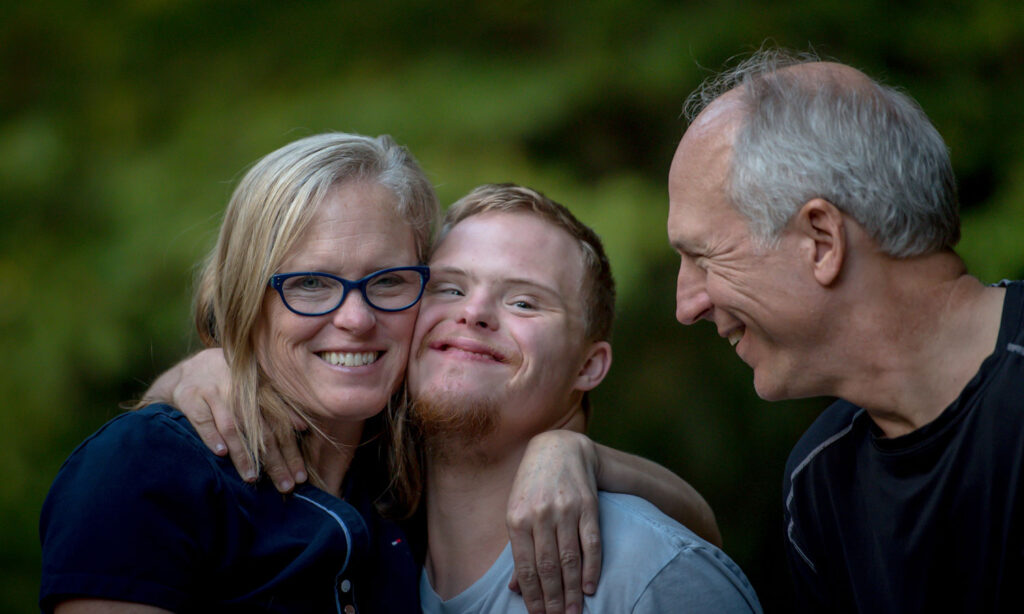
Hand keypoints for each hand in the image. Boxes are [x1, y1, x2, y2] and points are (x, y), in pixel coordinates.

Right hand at [146, 348, 306, 491]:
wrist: (190, 370)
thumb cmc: (230, 384)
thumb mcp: (255, 389)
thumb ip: (279, 405)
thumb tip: (302, 427)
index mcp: (260, 389)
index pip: (281, 425)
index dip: (292, 451)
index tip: (300, 476)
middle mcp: (239, 389)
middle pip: (261, 430)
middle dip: (274, 460)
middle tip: (285, 486)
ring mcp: (214, 392)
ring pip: (232, 427)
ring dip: (243, 454)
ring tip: (252, 477)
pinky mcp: (191, 397)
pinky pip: (203, 420)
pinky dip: (212, 437)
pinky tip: (221, 454)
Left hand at [506, 430, 601, 613]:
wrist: (558, 449)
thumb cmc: (532, 485)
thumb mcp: (516, 512)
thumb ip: (517, 549)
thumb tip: (514, 588)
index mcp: (517, 518)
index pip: (526, 567)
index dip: (533, 596)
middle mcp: (541, 515)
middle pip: (548, 567)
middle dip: (554, 599)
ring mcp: (566, 510)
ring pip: (570, 559)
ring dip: (573, 590)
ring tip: (574, 612)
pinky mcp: (588, 506)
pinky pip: (591, 543)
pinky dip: (592, 568)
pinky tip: (590, 588)